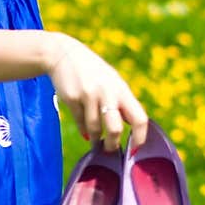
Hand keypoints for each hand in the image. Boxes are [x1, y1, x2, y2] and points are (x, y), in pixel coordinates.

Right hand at [45, 33, 147, 151]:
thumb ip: (122, 103)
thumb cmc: (93, 72)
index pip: (139, 118)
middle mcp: (108, 93)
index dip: (140, 137)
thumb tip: (131, 130)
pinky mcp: (72, 99)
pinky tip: (86, 134)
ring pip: (95, 129)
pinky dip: (84, 130)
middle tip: (110, 150)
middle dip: (112, 144)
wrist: (64, 55)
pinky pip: (80, 122)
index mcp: (122, 90)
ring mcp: (89, 96)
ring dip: (96, 140)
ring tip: (96, 144)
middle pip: (115, 129)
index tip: (135, 149)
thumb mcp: (112, 82)